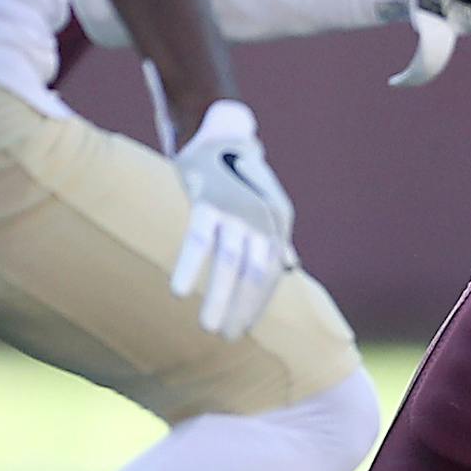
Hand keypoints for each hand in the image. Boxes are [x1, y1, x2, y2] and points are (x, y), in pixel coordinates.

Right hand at [169, 100, 294, 338]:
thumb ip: (278, 238)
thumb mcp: (269, 206)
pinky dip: (190, 266)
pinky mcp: (207, 200)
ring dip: (218, 297)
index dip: (257, 303)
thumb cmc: (243, 177)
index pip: (270, 274)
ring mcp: (235, 210)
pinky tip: (179, 291)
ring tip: (208, 326)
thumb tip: (291, 268)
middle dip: (241, 308)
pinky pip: (198, 239)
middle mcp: (261, 219)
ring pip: (227, 263)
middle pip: (252, 274)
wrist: (220, 133)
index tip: (244, 328)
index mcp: (277, 224)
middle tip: (227, 337)